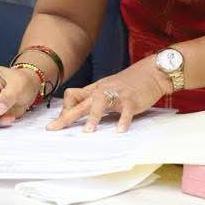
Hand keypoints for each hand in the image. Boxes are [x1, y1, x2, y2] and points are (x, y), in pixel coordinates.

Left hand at [47, 56, 169, 132]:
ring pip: (100, 103)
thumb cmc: (130, 83)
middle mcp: (103, 91)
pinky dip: (122, 121)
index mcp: (96, 89)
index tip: (61, 123)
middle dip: (66, 117)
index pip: (72, 96)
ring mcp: (117, 95)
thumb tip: (82, 113)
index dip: (65, 109)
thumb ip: (96, 99)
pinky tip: (120, 131)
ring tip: (88, 131)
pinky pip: (125, 111)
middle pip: (80, 102)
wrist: (152, 72)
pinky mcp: (132, 100)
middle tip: (52, 129)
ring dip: (93, 117)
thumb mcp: (109, 88)